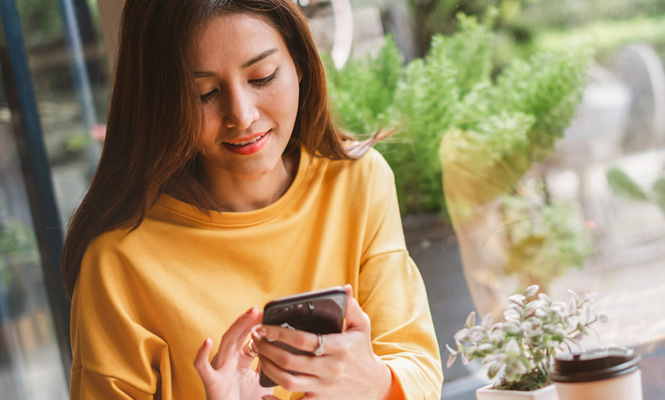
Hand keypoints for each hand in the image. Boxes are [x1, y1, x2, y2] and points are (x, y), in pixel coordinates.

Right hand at [194, 306, 273, 399]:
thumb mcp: (261, 380)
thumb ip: (267, 365)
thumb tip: (280, 350)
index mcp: (239, 360)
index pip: (248, 337)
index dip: (257, 325)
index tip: (269, 314)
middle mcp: (228, 361)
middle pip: (238, 335)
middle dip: (248, 320)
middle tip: (260, 308)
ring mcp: (219, 370)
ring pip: (225, 343)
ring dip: (237, 327)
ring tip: (248, 314)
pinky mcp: (212, 383)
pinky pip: (203, 368)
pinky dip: (202, 354)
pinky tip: (207, 341)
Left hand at [253, 285, 392, 399]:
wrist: (373, 385)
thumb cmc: (362, 352)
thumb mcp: (362, 327)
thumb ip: (351, 307)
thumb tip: (345, 288)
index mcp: (339, 347)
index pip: (304, 340)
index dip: (280, 333)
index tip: (264, 326)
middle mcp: (330, 369)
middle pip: (290, 361)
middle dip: (267, 348)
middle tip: (255, 338)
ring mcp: (323, 387)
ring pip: (288, 381)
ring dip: (268, 368)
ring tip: (258, 355)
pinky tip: (265, 392)